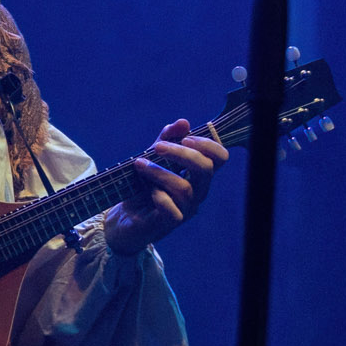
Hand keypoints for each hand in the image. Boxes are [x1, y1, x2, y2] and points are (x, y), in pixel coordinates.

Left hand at [103, 119, 227, 256]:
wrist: (124, 216)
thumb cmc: (142, 186)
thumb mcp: (152, 157)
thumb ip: (166, 139)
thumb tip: (183, 122)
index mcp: (198, 174)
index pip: (220, 157)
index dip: (208, 144)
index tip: (185, 137)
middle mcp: (198, 191)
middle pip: (205, 169)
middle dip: (180, 153)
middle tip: (156, 147)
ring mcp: (186, 208)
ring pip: (184, 188)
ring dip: (159, 172)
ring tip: (139, 165)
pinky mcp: (170, 223)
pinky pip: (172, 210)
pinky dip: (158, 196)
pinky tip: (147, 191)